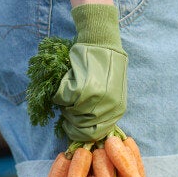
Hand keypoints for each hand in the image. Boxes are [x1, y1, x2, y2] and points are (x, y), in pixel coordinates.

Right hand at [52, 4, 127, 141]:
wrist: (102, 43)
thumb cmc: (105, 67)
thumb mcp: (113, 93)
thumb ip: (103, 111)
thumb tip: (86, 129)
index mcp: (117, 109)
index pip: (95, 133)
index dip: (80, 133)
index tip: (71, 127)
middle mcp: (108, 107)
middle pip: (81, 126)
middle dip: (70, 119)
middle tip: (67, 108)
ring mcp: (95, 98)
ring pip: (71, 113)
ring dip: (65, 105)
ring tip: (69, 93)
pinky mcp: (82, 88)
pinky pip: (63, 99)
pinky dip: (60, 93)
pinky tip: (67, 82)